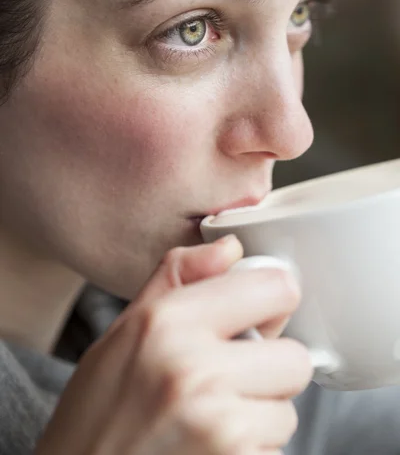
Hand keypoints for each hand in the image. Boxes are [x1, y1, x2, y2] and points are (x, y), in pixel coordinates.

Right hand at [36, 236, 311, 454]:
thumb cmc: (97, 412)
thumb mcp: (124, 330)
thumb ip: (178, 278)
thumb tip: (229, 247)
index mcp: (167, 321)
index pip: (275, 288)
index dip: (273, 302)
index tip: (262, 315)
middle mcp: (193, 369)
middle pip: (295, 358)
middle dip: (270, 371)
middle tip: (230, 382)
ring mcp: (217, 425)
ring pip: (287, 413)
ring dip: (259, 418)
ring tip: (212, 422)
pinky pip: (274, 452)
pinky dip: (251, 452)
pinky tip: (210, 450)